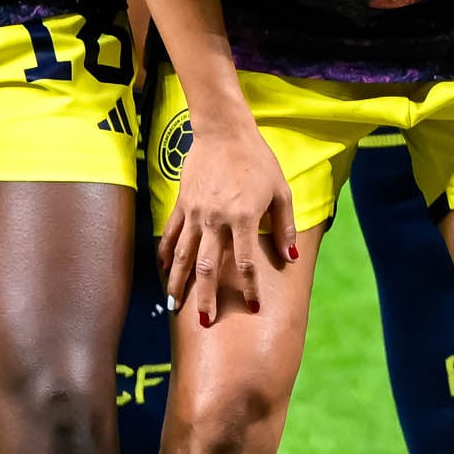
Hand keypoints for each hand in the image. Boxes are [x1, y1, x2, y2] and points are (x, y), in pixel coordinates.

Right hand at [161, 116, 297, 320]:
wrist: (223, 131)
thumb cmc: (257, 160)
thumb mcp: (281, 191)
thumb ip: (285, 226)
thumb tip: (290, 258)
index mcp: (243, 218)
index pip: (245, 263)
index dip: (249, 288)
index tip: (252, 308)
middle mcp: (215, 220)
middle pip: (207, 267)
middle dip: (206, 297)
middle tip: (206, 322)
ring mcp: (194, 213)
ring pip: (183, 255)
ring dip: (178, 282)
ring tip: (175, 306)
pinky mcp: (182, 204)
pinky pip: (170, 233)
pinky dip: (165, 253)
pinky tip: (163, 270)